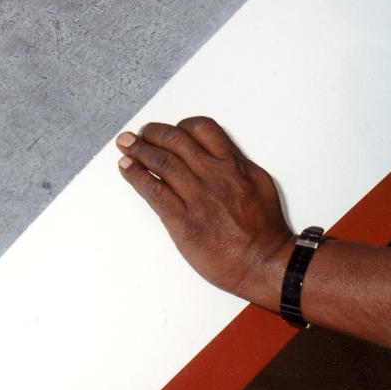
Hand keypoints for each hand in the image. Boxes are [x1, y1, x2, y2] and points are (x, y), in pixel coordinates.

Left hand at [116, 117, 293, 308]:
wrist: (263, 263)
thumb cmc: (264, 229)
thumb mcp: (259, 183)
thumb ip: (237, 164)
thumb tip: (219, 153)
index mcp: (233, 164)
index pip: (201, 129)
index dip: (180, 126)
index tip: (169, 130)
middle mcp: (213, 176)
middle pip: (175, 141)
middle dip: (153, 133)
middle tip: (140, 133)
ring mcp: (197, 198)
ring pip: (161, 162)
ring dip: (138, 149)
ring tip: (126, 144)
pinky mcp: (183, 222)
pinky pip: (154, 192)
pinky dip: (136, 176)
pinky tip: (127, 168)